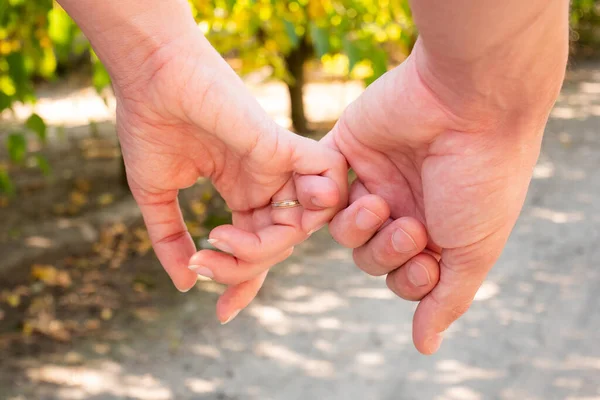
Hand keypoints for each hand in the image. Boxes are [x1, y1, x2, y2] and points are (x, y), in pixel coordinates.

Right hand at [114, 30, 346, 299]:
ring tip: (220, 239)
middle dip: (242, 268)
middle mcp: (265, 183)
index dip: (243, 281)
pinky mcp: (283, 145)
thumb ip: (171, 240)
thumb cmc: (149, 126)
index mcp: (240, 192)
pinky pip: (327, 177)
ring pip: (299, 226)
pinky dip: (322, 201)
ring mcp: (277, 166)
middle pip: (277, 245)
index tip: (223, 313)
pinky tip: (284, 220)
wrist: (150, 78)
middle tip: (204, 262)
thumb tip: (187, 284)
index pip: (255, 247)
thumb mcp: (155, 196)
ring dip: (264, 248)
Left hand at [325, 41, 562, 353]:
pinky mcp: (345, 150)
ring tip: (377, 203)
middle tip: (408, 228)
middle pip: (368, 255)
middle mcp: (404, 204)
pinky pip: (317, 188)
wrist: (468, 103)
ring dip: (356, 227)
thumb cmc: (481, 179)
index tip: (426, 263)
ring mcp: (374, 178)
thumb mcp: (474, 249)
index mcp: (438, 228)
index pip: (405, 275)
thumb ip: (446, 298)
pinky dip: (321, 197)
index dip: (408, 279)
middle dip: (383, 252)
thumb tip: (424, 346)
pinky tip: (339, 192)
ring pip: (342, 228)